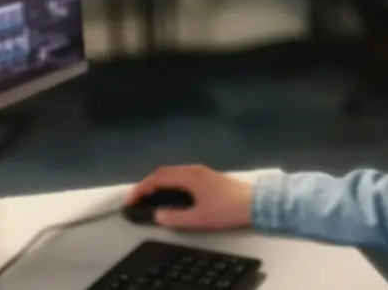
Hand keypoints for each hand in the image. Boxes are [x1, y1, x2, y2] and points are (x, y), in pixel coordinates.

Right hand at [125, 164, 252, 230]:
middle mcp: (194, 170)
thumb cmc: (227, 210)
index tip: (131, 200)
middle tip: (137, 200)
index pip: (158, 177)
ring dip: (158, 184)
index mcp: (189, 176)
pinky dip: (169, 185)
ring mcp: (202, 172)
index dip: (141, 188)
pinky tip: (170, 196)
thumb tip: (158, 215)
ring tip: (149, 199)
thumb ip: (175, 217)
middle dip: (147, 185)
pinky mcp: (208, 178)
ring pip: (173, 174)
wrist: (256, 203)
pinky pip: (181, 177)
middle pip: (164, 173)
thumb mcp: (199, 218)